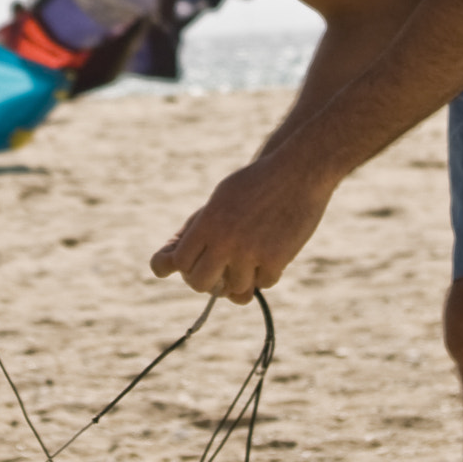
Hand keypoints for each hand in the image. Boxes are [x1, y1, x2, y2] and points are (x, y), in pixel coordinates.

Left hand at [149, 154, 332, 303]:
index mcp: (207, 223)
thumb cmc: (254, 184)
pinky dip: (266, 274)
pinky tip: (270, 257)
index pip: (181, 263)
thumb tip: (166, 264)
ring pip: (235, 290)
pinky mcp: (276, 260)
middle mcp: (225, 241)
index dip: (188, 267)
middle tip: (219, 275)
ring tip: (249, 262)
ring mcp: (250, 253)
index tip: (199, 264)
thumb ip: (197, 230)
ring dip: (242, 280)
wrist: (297, 171)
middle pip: (200, 284)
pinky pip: (263, 284)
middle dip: (209, 282)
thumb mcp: (220, 199)